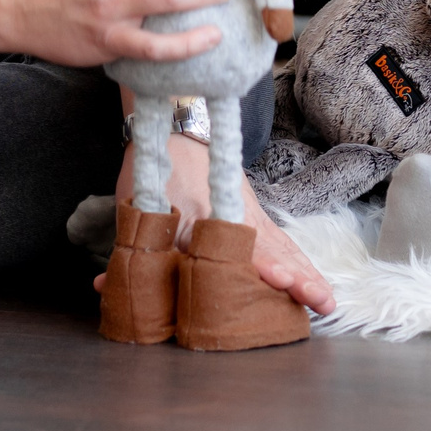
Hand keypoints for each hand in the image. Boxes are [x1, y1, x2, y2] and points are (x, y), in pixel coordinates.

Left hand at [102, 136, 335, 314]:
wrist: (176, 128)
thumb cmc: (159, 171)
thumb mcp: (143, 210)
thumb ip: (133, 253)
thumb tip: (103, 288)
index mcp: (218, 218)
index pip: (248, 247)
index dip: (266, 268)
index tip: (284, 283)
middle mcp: (242, 219)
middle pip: (278, 253)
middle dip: (300, 280)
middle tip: (323, 303)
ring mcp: (252, 216)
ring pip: (284, 249)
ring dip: (306, 275)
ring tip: (327, 302)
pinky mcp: (252, 214)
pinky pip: (281, 242)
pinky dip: (297, 261)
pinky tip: (310, 281)